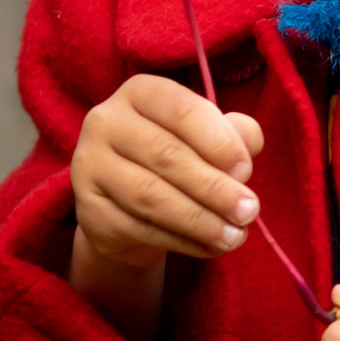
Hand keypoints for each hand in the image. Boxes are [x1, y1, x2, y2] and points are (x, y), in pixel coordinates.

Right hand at [70, 73, 264, 340]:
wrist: (129, 204)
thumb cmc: (178, 158)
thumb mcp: (208, 138)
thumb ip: (234, 133)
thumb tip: (250, 141)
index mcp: (140, 93)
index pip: (181, 110)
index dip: (219, 141)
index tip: (247, 170)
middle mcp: (105, 122)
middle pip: (166, 156)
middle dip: (215, 188)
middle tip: (249, 211)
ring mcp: (90, 166)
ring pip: (151, 196)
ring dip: (200, 220)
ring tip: (235, 236)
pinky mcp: (89, 210)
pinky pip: (139, 229)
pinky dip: (181, 241)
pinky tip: (210, 247)